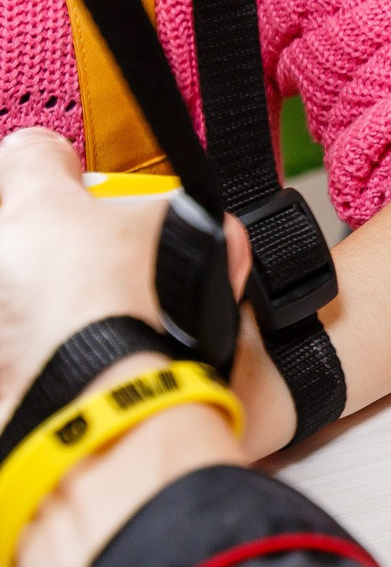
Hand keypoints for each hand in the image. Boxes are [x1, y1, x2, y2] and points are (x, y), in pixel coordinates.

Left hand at [0, 133, 248, 566]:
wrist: (107, 416)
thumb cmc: (145, 319)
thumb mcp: (195, 236)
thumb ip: (178, 214)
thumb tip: (195, 227)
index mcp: (32, 204)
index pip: (33, 150)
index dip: (64, 168)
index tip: (83, 192)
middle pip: (9, 218)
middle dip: (39, 233)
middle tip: (80, 259)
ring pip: (8, 283)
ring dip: (26, 294)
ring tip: (74, 325)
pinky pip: (9, 339)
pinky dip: (22, 346)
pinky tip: (57, 366)